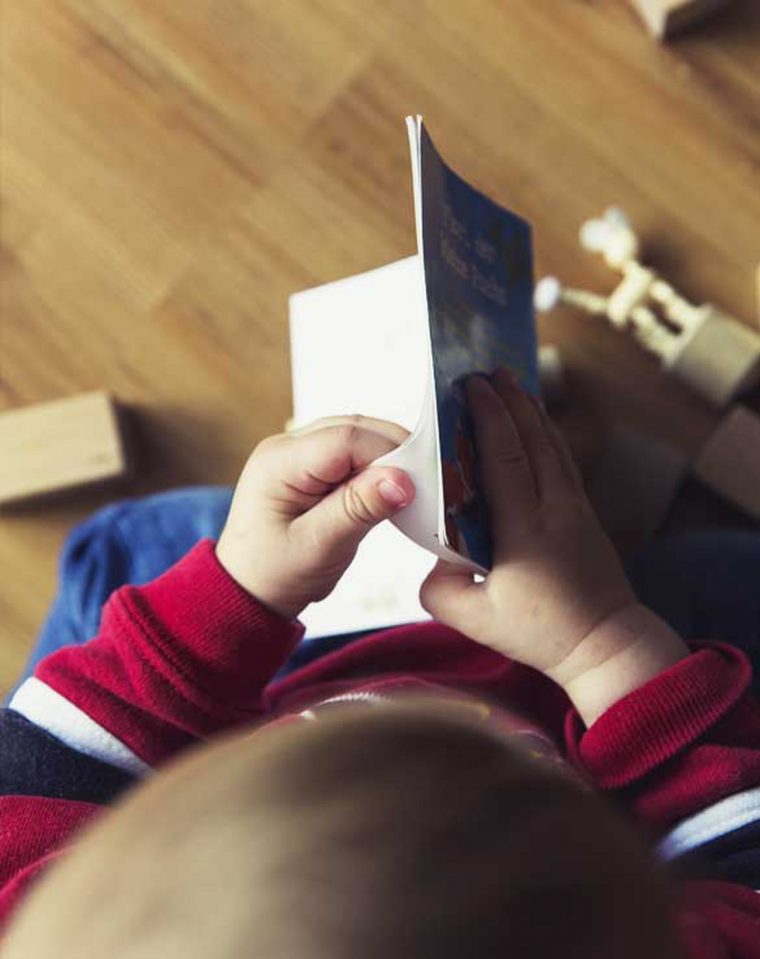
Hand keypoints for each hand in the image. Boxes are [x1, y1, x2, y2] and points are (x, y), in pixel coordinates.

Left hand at [216, 416, 414, 619]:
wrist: (248, 591)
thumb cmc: (273, 574)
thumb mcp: (318, 547)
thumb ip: (358, 509)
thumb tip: (402, 480)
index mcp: (279, 462)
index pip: (347, 438)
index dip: (389, 455)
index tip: (419, 484)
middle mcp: (286, 447)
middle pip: (356, 429)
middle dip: (394, 453)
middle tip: (424, 487)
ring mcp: (299, 453)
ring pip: (359, 437)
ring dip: (388, 460)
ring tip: (408, 493)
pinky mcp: (313, 466)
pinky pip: (353, 453)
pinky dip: (376, 468)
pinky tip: (388, 492)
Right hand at [420, 370, 687, 721]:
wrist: (605, 645)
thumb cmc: (540, 634)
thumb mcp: (474, 621)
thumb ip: (439, 589)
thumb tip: (432, 557)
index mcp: (526, 531)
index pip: (506, 460)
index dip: (489, 418)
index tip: (471, 387)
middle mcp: (555, 510)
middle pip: (533, 441)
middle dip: (511, 400)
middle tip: (488, 370)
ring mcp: (575, 509)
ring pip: (553, 446)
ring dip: (531, 411)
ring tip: (512, 382)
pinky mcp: (585, 514)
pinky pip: (564, 462)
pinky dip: (548, 434)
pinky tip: (537, 422)